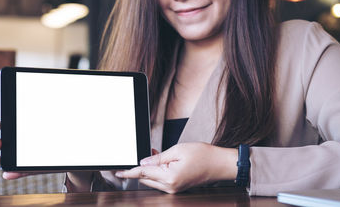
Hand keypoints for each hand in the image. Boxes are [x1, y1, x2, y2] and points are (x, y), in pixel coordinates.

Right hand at [0, 119, 94, 189]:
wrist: (73, 153)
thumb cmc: (62, 135)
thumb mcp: (59, 124)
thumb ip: (56, 114)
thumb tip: (59, 100)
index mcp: (24, 131)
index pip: (8, 126)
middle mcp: (20, 144)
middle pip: (2, 142)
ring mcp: (23, 157)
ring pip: (6, 158)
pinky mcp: (30, 169)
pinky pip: (20, 172)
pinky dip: (13, 173)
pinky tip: (8, 173)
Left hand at [115, 142, 237, 193]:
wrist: (219, 164)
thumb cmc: (203, 155)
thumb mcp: (177, 150)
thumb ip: (158, 158)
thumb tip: (143, 163)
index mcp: (169, 178)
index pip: (143, 174)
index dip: (129, 172)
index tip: (119, 171)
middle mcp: (171, 187)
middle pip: (146, 178)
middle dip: (142, 167)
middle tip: (148, 153)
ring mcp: (174, 189)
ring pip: (153, 180)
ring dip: (151, 169)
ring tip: (158, 155)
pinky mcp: (178, 188)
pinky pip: (162, 181)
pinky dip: (158, 172)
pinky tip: (163, 161)